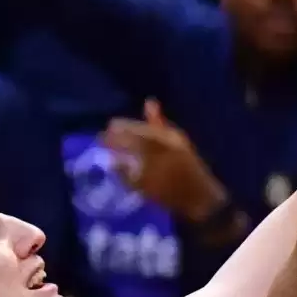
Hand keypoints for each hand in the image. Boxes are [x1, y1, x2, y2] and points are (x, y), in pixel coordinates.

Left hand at [103, 100, 228, 222]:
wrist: (196, 194)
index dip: (124, 126)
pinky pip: (128, 179)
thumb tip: (149, 102)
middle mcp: (161, 157)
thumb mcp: (177, 139)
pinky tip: (114, 167)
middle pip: (132, 145)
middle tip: (101, 136)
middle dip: (114, 140)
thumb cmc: (187, 163)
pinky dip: (119, 172)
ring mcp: (153, 175)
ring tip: (106, 150)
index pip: (142, 131)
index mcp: (170, 142)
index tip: (111, 123)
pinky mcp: (147, 191)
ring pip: (127, 163)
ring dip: (114, 155)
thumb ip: (159, 123)